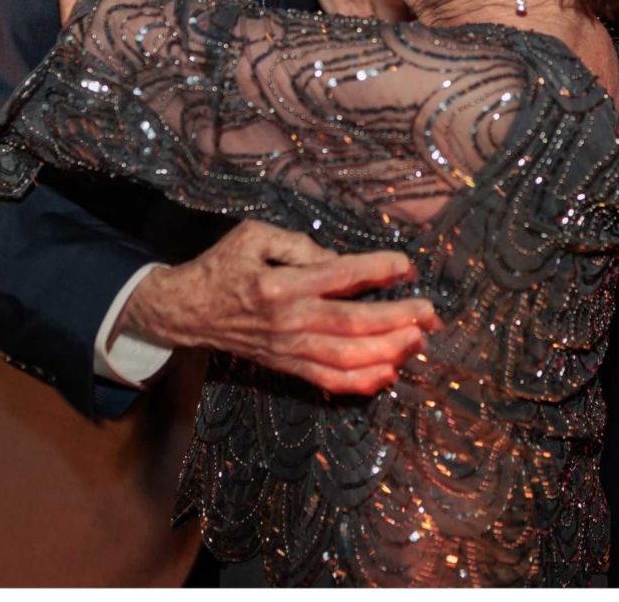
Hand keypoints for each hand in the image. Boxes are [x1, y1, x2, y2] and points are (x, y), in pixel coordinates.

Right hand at [119, 221, 437, 395]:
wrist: (187, 311)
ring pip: (347, 358)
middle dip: (398, 318)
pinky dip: (362, 382)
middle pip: (352, 324)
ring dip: (389, 352)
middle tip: (431, 312)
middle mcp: (288, 320)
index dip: (378, 270)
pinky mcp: (287, 367)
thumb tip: (341, 261)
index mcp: (281, 282)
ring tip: (420, 340)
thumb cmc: (224, 266)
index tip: (407, 265)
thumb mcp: (255, 236)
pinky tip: (390, 372)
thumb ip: (300, 245)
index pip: (339, 276)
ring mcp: (288, 349)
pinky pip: (329, 381)